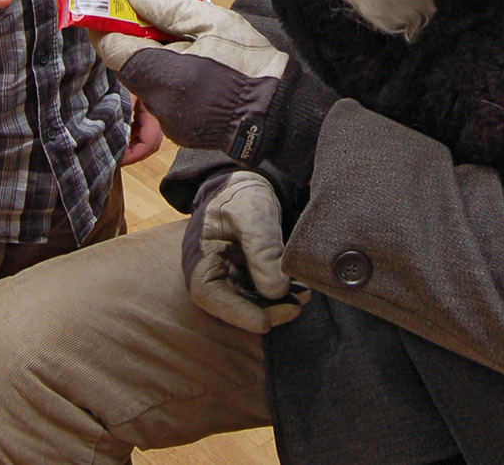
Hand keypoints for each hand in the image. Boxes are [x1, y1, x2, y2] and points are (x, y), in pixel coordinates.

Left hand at [95, 0, 335, 178]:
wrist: (281, 112)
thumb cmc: (250, 63)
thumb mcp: (213, 23)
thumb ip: (168, 9)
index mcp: (161, 73)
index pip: (112, 49)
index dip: (105, 26)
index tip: (109, 7)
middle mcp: (157, 102)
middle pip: (129, 66)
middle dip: (135, 39)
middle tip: (151, 15)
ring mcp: (169, 121)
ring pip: (147, 83)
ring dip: (155, 60)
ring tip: (182, 39)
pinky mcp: (181, 131)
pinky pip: (164, 99)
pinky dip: (170, 80)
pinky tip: (195, 66)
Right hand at [183, 171, 307, 332]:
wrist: (247, 180)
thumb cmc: (240, 193)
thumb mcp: (251, 214)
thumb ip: (262, 250)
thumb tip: (277, 290)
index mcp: (200, 258)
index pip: (210, 296)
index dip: (237, 314)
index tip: (264, 323)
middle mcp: (213, 272)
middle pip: (234, 304)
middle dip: (265, 311)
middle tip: (294, 308)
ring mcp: (232, 275)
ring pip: (252, 302)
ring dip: (277, 305)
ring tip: (303, 296)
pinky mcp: (249, 274)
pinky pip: (263, 291)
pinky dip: (281, 294)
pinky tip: (301, 290)